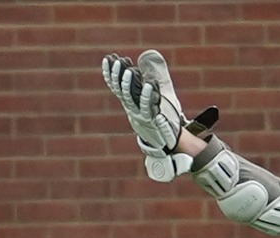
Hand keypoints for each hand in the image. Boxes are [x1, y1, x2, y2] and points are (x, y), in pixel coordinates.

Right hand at [102, 50, 192, 180]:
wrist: (170, 141)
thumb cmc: (164, 116)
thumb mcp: (160, 91)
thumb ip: (157, 74)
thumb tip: (151, 54)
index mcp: (131, 102)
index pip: (116, 86)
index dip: (111, 73)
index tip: (108, 58)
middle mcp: (132, 109)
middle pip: (121, 90)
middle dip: (118, 75)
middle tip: (118, 60)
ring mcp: (140, 115)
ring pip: (130, 98)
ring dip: (128, 84)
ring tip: (130, 70)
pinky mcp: (152, 121)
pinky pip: (147, 107)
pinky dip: (148, 95)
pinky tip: (149, 83)